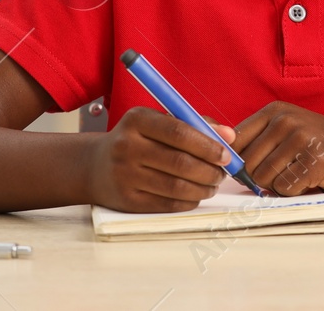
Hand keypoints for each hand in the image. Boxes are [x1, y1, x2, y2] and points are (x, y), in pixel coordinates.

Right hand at [86, 106, 234, 212]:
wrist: (93, 166)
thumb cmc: (139, 139)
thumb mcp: (159, 121)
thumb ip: (196, 124)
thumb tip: (229, 135)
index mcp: (137, 120)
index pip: (179, 132)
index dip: (208, 145)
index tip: (226, 154)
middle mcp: (126, 147)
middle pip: (180, 162)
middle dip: (210, 170)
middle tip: (223, 172)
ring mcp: (124, 175)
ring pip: (176, 186)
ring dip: (203, 187)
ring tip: (213, 183)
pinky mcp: (126, 200)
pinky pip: (167, 204)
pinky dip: (189, 201)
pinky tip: (196, 194)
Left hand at [230, 102, 323, 195]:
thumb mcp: (293, 130)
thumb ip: (261, 142)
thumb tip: (225, 167)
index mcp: (276, 110)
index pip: (234, 141)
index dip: (237, 162)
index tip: (252, 169)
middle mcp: (286, 119)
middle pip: (247, 164)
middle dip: (262, 178)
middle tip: (287, 172)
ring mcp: (301, 138)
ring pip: (264, 179)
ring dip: (280, 185)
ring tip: (303, 173)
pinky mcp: (314, 161)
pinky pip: (284, 189)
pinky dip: (296, 192)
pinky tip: (314, 178)